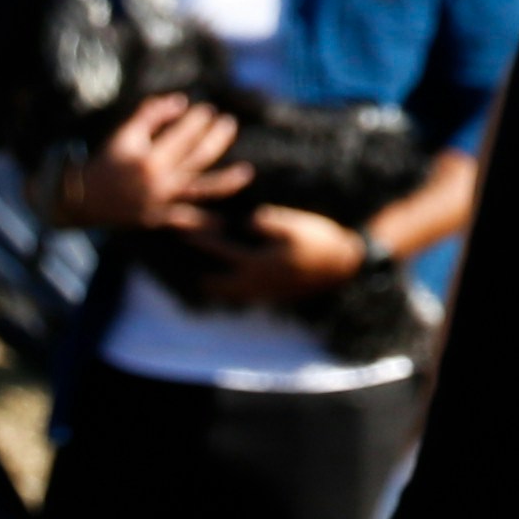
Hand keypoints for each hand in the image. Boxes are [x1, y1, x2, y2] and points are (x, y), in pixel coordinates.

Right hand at [73, 90, 251, 234]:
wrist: (82, 199)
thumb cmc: (106, 161)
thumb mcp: (125, 134)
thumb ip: (151, 114)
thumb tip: (181, 102)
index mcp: (149, 159)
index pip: (183, 135)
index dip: (198, 121)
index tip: (208, 110)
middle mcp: (159, 182)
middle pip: (198, 158)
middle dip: (217, 139)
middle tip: (229, 123)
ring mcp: (160, 202)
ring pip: (200, 190)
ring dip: (225, 181)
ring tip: (247, 173)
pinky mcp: (158, 218)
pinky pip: (184, 220)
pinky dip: (203, 223)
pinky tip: (223, 223)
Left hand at [185, 201, 375, 307]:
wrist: (343, 268)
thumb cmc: (320, 241)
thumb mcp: (294, 225)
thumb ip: (265, 223)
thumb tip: (244, 222)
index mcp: (256, 263)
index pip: (218, 246)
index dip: (196, 233)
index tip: (176, 223)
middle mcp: (252, 283)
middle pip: (210, 280)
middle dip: (192, 266)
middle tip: (179, 256)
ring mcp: (258, 293)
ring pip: (220, 292)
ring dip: (204, 280)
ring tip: (188, 269)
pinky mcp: (266, 296)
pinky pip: (233, 296)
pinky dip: (220, 287)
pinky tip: (216, 278)